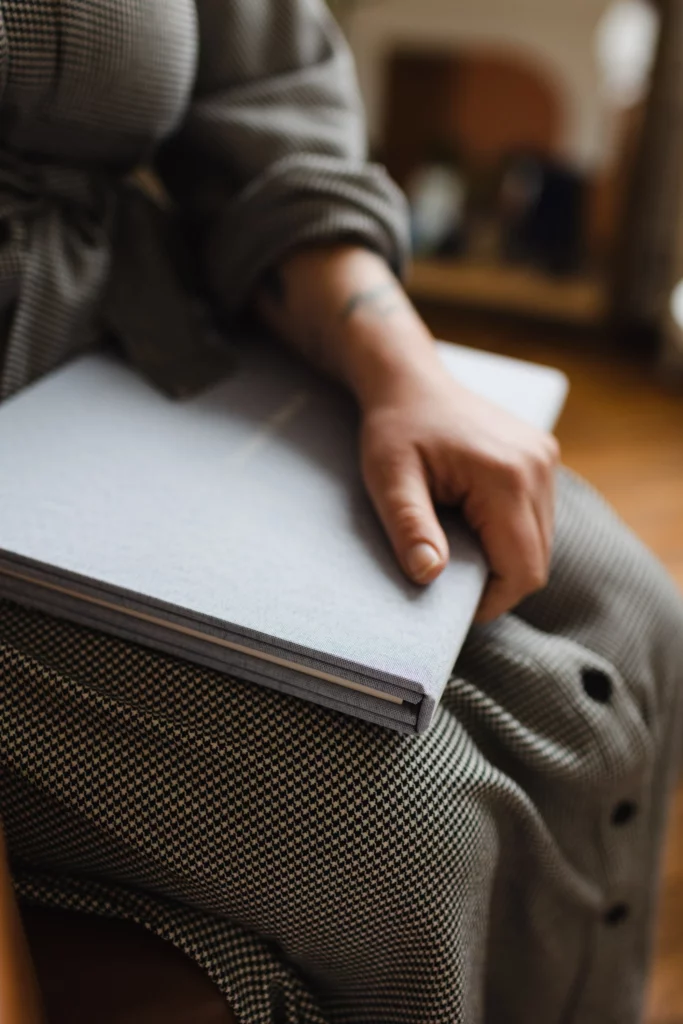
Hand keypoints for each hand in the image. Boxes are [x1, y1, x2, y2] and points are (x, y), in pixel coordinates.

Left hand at [360, 361, 559, 621]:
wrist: (410, 379)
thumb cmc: (394, 427)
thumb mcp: (388, 478)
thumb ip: (410, 526)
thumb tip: (430, 576)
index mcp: (506, 476)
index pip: (522, 568)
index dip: (492, 600)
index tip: (453, 608)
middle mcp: (538, 467)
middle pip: (537, 561)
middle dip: (497, 583)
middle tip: (452, 583)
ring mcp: (545, 460)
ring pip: (541, 542)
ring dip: (505, 558)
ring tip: (460, 548)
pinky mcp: (543, 456)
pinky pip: (539, 517)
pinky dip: (510, 535)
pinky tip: (474, 524)